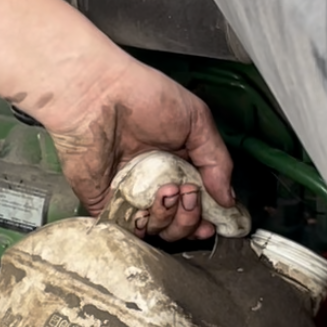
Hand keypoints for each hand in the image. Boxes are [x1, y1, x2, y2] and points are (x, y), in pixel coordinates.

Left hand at [44, 54, 233, 242]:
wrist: (98, 95)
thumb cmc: (144, 96)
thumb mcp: (196, 120)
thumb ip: (217, 161)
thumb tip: (228, 200)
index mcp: (177, 164)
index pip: (198, 202)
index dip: (209, 215)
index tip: (217, 219)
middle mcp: (155, 183)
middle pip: (180, 224)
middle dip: (192, 217)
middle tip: (190, 195)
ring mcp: (130, 195)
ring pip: (157, 231)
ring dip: (171, 219)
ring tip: (168, 192)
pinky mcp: (105, 203)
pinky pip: (128, 231)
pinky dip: (142, 228)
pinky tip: (150, 208)